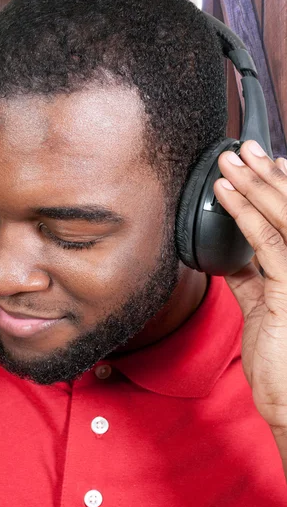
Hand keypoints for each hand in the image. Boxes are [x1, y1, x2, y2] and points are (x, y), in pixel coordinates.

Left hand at [213, 140, 286, 450]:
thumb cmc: (280, 358)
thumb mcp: (266, 307)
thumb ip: (253, 277)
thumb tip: (233, 255)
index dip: (281, 187)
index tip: (265, 163)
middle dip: (267, 174)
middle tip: (245, 148)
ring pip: (283, 216)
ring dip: (254, 184)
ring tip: (231, 161)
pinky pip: (267, 242)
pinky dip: (244, 215)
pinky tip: (226, 194)